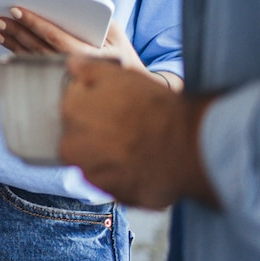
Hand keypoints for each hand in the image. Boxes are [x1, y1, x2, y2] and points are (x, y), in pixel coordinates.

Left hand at [0, 7, 177, 90]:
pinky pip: (31, 66)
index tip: (17, 10)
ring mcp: (62, 77)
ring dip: (12, 43)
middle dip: (17, 31)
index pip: (55, 37)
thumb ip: (96, 20)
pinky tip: (4, 45)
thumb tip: (69, 5)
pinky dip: (15, 54)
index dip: (34, 23)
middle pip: (38, 47)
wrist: (126, 86)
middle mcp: (72, 68)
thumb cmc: (120, 53)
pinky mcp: (56, 80)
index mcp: (87, 55)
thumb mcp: (116, 33)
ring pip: (31, 58)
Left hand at [56, 57, 216, 208]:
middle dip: (98, 131)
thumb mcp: (119, 74)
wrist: (189, 147)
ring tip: (138, 147)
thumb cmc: (155, 108)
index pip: (72, 106)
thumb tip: (71, 65)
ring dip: (110, 155)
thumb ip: (87, 68)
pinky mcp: (112, 195)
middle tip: (128, 128)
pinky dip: (125, 175)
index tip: (114, 107)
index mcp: (70, 113)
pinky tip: (143, 164)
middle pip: (79, 136)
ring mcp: (91, 174)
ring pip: (96, 161)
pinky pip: (115, 182)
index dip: (95, 104)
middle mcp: (71, 147)